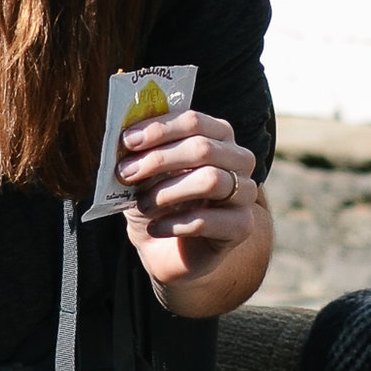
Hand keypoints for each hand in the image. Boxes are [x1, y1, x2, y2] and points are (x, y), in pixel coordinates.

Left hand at [116, 104, 274, 317]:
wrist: (166, 249)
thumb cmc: (157, 201)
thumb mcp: (145, 173)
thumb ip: (141, 152)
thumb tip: (126, 136)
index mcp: (218, 135)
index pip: (193, 121)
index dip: (159, 129)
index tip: (127, 141)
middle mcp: (239, 159)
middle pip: (203, 148)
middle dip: (159, 159)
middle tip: (126, 173)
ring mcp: (244, 193)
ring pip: (210, 180)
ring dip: (167, 192)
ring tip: (143, 204)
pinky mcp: (242, 226)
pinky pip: (206, 220)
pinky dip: (172, 223)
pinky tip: (155, 228)